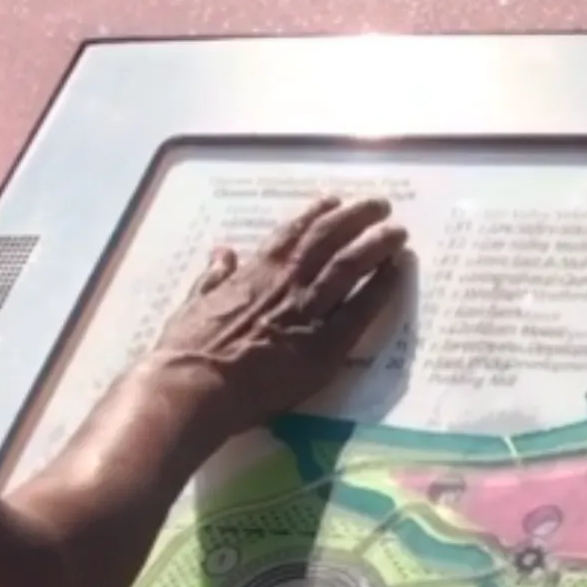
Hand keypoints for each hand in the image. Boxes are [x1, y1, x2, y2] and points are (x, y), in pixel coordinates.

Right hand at [145, 196, 411, 438]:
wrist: (195, 385)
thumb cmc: (188, 350)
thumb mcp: (194, 302)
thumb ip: (213, 277)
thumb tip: (222, 252)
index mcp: (255, 272)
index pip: (292, 233)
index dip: (316, 214)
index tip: (334, 201)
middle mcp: (286, 282)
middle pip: (329, 238)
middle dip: (356, 217)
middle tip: (380, 206)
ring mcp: (308, 311)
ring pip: (349, 265)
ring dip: (376, 243)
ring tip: (398, 232)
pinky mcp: (325, 345)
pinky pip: (362, 309)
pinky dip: (383, 287)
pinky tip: (398, 273)